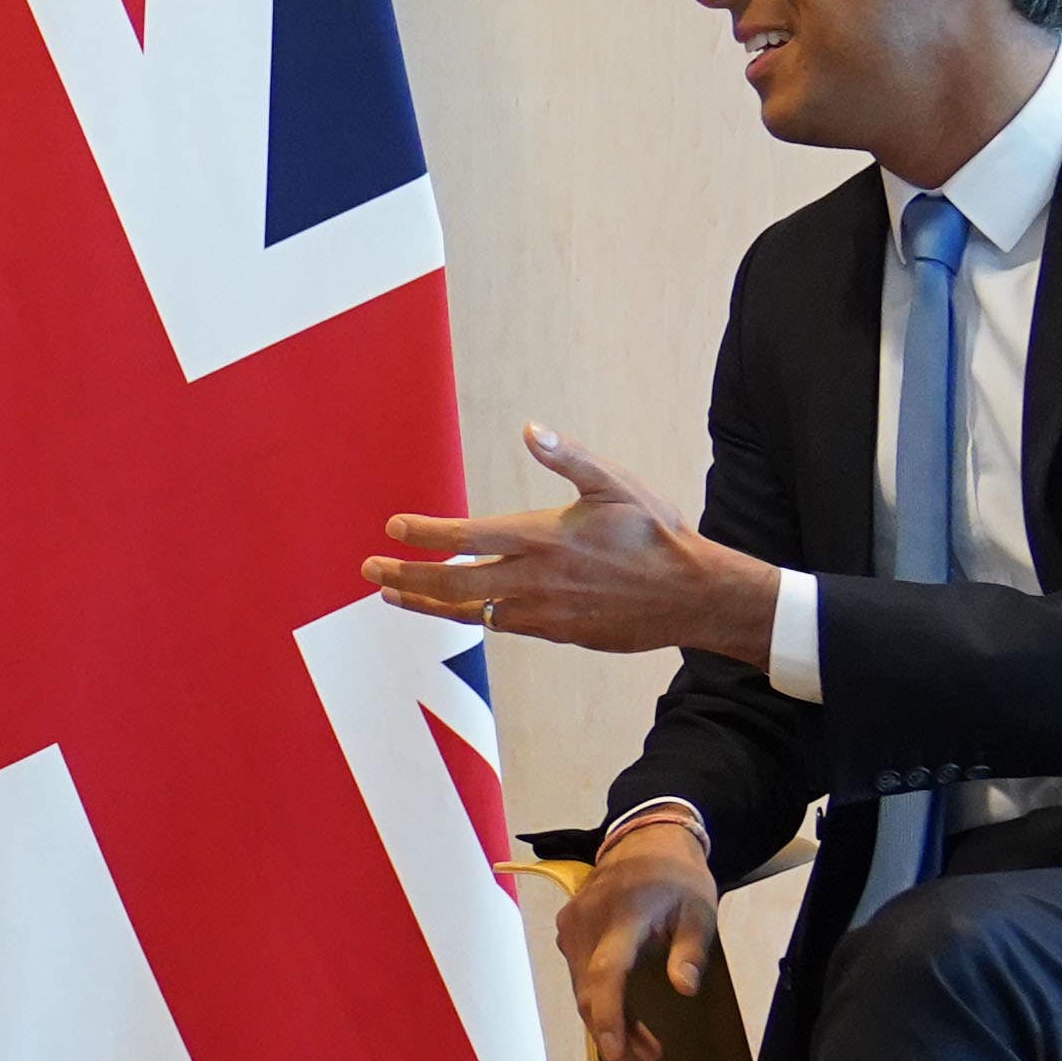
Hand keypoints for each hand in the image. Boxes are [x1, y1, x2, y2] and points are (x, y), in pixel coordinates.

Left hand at [368, 425, 779, 664]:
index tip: (393, 529)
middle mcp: (533, 579)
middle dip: (405, 578)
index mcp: (542, 537)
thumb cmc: (656, 534)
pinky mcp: (554, 632)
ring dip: (428, 603)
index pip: (467, 536)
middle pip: (452, 583)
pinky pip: (499, 625)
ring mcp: (541, 612)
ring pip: (469, 611)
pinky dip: (468, 616)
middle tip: (370, 572)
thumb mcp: (616, 484)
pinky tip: (456, 608)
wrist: (691, 596)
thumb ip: (568, 457)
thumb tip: (530, 429)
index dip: (425, 533)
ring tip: (395, 596)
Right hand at [556, 818, 723, 1060]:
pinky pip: (583, 980)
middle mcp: (587, 924)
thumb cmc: (679, 878)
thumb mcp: (701, 909)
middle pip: (591, 995)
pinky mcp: (569, 934)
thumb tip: (683, 989)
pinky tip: (631, 1030)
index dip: (609, 1017)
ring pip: (585, 993)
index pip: (607, 973)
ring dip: (612, 1029)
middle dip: (615, 1043)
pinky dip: (604, 1008)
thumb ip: (692, 949)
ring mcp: (572, 929)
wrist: (645, 840)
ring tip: (647, 1060)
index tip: (617, 1054)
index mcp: (624, 915)